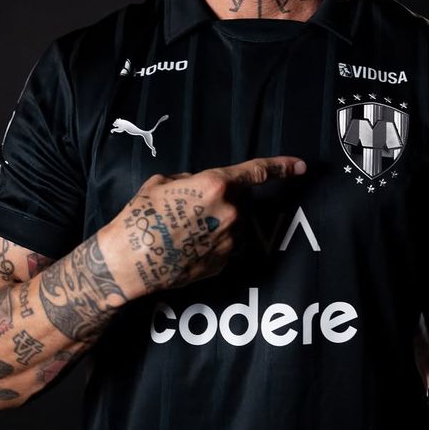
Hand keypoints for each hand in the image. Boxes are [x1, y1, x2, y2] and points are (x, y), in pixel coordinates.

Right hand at [109, 156, 306, 295]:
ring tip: (181, 231)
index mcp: (215, 185)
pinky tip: (185, 247)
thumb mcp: (162, 183)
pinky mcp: (223, 263)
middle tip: (188, 210)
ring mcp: (229, 240)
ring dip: (215, 223)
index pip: (257, 172)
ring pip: (231, 224)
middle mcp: (229, 212)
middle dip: (221, 200)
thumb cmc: (140, 217)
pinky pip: (224, 246)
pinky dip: (210, 244)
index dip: (282, 166)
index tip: (300, 166)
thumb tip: (203, 185)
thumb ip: (192, 180)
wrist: (128, 261)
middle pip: (238, 200)